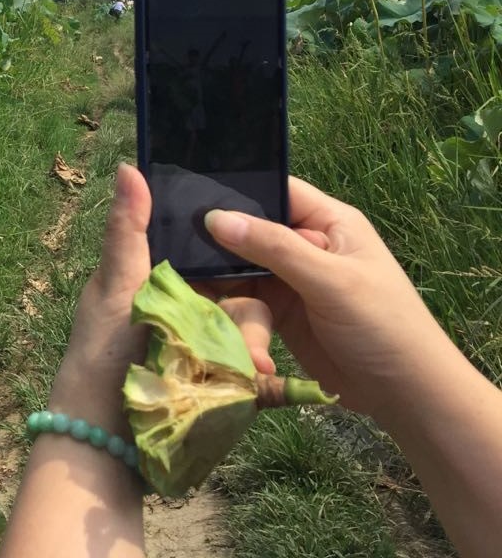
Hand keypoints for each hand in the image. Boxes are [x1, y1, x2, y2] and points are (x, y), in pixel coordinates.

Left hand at [53, 165, 274, 431]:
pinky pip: (256, 376)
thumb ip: (128, 230)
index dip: (240, 252)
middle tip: (251, 346)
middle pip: (244, 298)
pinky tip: (275, 387)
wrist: (105, 435)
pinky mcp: (222, 385)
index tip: (270, 246)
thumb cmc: (103, 353)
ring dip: (253, 352)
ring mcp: (208, 350)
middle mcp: (192, 310)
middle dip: (250, 322)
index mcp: (165, 279)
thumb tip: (128, 164)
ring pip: (251, 335)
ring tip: (252, 371)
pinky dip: (265, 383)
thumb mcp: (115, 287)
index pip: (216, 255)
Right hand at [204, 178, 455, 423]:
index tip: (189, 199)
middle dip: (218, 253)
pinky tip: (252, 353)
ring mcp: (288, 282)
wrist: (406, 395)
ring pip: (238, 277)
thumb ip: (273, 247)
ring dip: (231, 302)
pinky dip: (242, 329)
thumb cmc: (382, 325)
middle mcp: (303, 247)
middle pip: (245, 235)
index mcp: (326, 223)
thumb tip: (214, 217)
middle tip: (182, 261)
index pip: (275, 192)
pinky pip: (244, 311)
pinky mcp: (278, 316)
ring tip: (213, 319)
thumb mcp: (330, 281)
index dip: (236, 193)